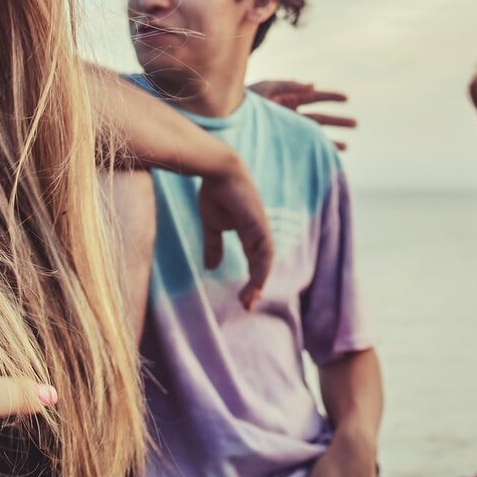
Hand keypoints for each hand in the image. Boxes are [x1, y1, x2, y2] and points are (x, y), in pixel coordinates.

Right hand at [197, 154, 273, 309]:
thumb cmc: (215, 193)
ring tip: (248, 300)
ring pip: (265, 263)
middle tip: (246, 305)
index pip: (254, 261)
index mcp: (249, 232)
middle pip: (261, 265)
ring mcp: (262, 229)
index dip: (251, 279)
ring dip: (258, 283)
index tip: (243, 297)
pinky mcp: (260, 226)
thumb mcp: (212, 226)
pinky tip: (254, 284)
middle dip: (255, 286)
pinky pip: (264, 254)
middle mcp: (259, 233)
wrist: (218, 171)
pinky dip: (261, 271)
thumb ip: (214, 246)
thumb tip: (210, 267)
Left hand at [249, 81, 356, 149]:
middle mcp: (291, 116)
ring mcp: (287, 132)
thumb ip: (288, 85)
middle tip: (355, 124)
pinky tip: (326, 159)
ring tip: (346, 146)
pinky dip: (314, 154)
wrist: (224, 121)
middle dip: (337, 121)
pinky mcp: (282, 145)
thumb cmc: (242, 101)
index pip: (314, 97)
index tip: (347, 98)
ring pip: (314, 136)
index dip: (331, 97)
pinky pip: (302, 150)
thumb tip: (313, 85)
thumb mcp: (265, 88)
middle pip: (320, 118)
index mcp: (288, 99)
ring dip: (331, 140)